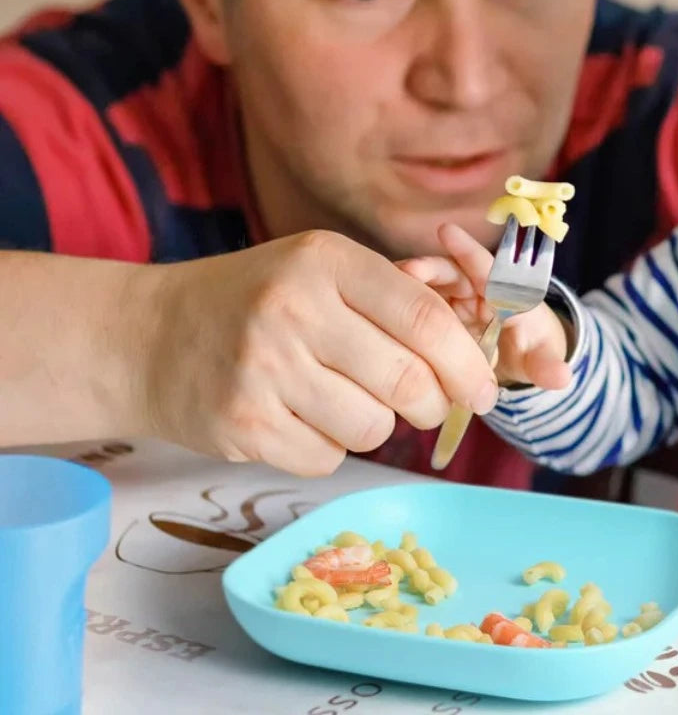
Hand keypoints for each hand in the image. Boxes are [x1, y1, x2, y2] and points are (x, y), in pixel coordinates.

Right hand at [132, 231, 499, 475]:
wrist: (150, 335)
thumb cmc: (258, 299)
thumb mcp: (321, 270)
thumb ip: (393, 299)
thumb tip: (475, 350)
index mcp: (326, 261)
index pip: (423, 316)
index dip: (467, 360)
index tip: (485, 389)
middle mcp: (295, 310)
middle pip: (407, 380)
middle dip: (433, 403)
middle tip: (426, 404)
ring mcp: (264, 370)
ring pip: (373, 427)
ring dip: (376, 424)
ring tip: (344, 399)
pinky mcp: (242, 425)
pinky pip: (327, 458)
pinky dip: (329, 446)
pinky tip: (300, 417)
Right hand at [397, 222, 572, 390]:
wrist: (514, 356)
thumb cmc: (530, 348)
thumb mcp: (538, 358)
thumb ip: (545, 365)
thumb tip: (562, 377)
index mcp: (503, 292)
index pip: (486, 268)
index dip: (468, 251)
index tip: (447, 232)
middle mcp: (472, 289)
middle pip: (448, 273)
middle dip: (428, 270)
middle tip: (406, 270)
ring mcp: (447, 300)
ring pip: (424, 288)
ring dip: (406, 288)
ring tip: (384, 289)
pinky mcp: (427, 315)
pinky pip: (409, 306)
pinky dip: (393, 307)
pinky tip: (371, 312)